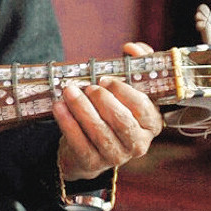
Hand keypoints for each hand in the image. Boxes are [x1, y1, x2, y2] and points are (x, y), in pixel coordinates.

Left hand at [53, 42, 163, 180]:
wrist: (89, 146)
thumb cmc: (112, 111)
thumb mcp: (125, 89)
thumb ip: (135, 64)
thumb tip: (132, 47)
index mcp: (151, 124)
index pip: (143, 108)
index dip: (124, 92)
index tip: (105, 79)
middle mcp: (138, 144)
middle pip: (121, 121)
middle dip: (102, 101)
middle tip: (88, 86)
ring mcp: (116, 156)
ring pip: (99, 132)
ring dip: (81, 109)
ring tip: (68, 92)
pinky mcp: (93, 163)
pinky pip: (79, 142)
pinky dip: (67, 123)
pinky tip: (59, 108)